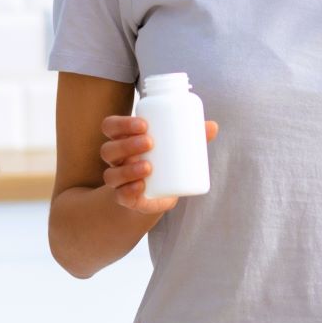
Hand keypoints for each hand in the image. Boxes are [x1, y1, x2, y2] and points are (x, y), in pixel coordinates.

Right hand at [100, 115, 218, 214]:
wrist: (162, 192)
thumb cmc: (166, 160)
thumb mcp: (178, 147)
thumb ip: (193, 136)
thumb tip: (213, 126)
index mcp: (124, 140)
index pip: (111, 127)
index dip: (122, 124)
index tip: (144, 124)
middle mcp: (117, 160)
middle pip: (108, 149)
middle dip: (127, 144)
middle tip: (150, 142)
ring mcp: (119, 180)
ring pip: (111, 174)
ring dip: (128, 169)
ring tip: (149, 167)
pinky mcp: (126, 198)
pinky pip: (120, 196)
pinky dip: (129, 191)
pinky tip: (141, 187)